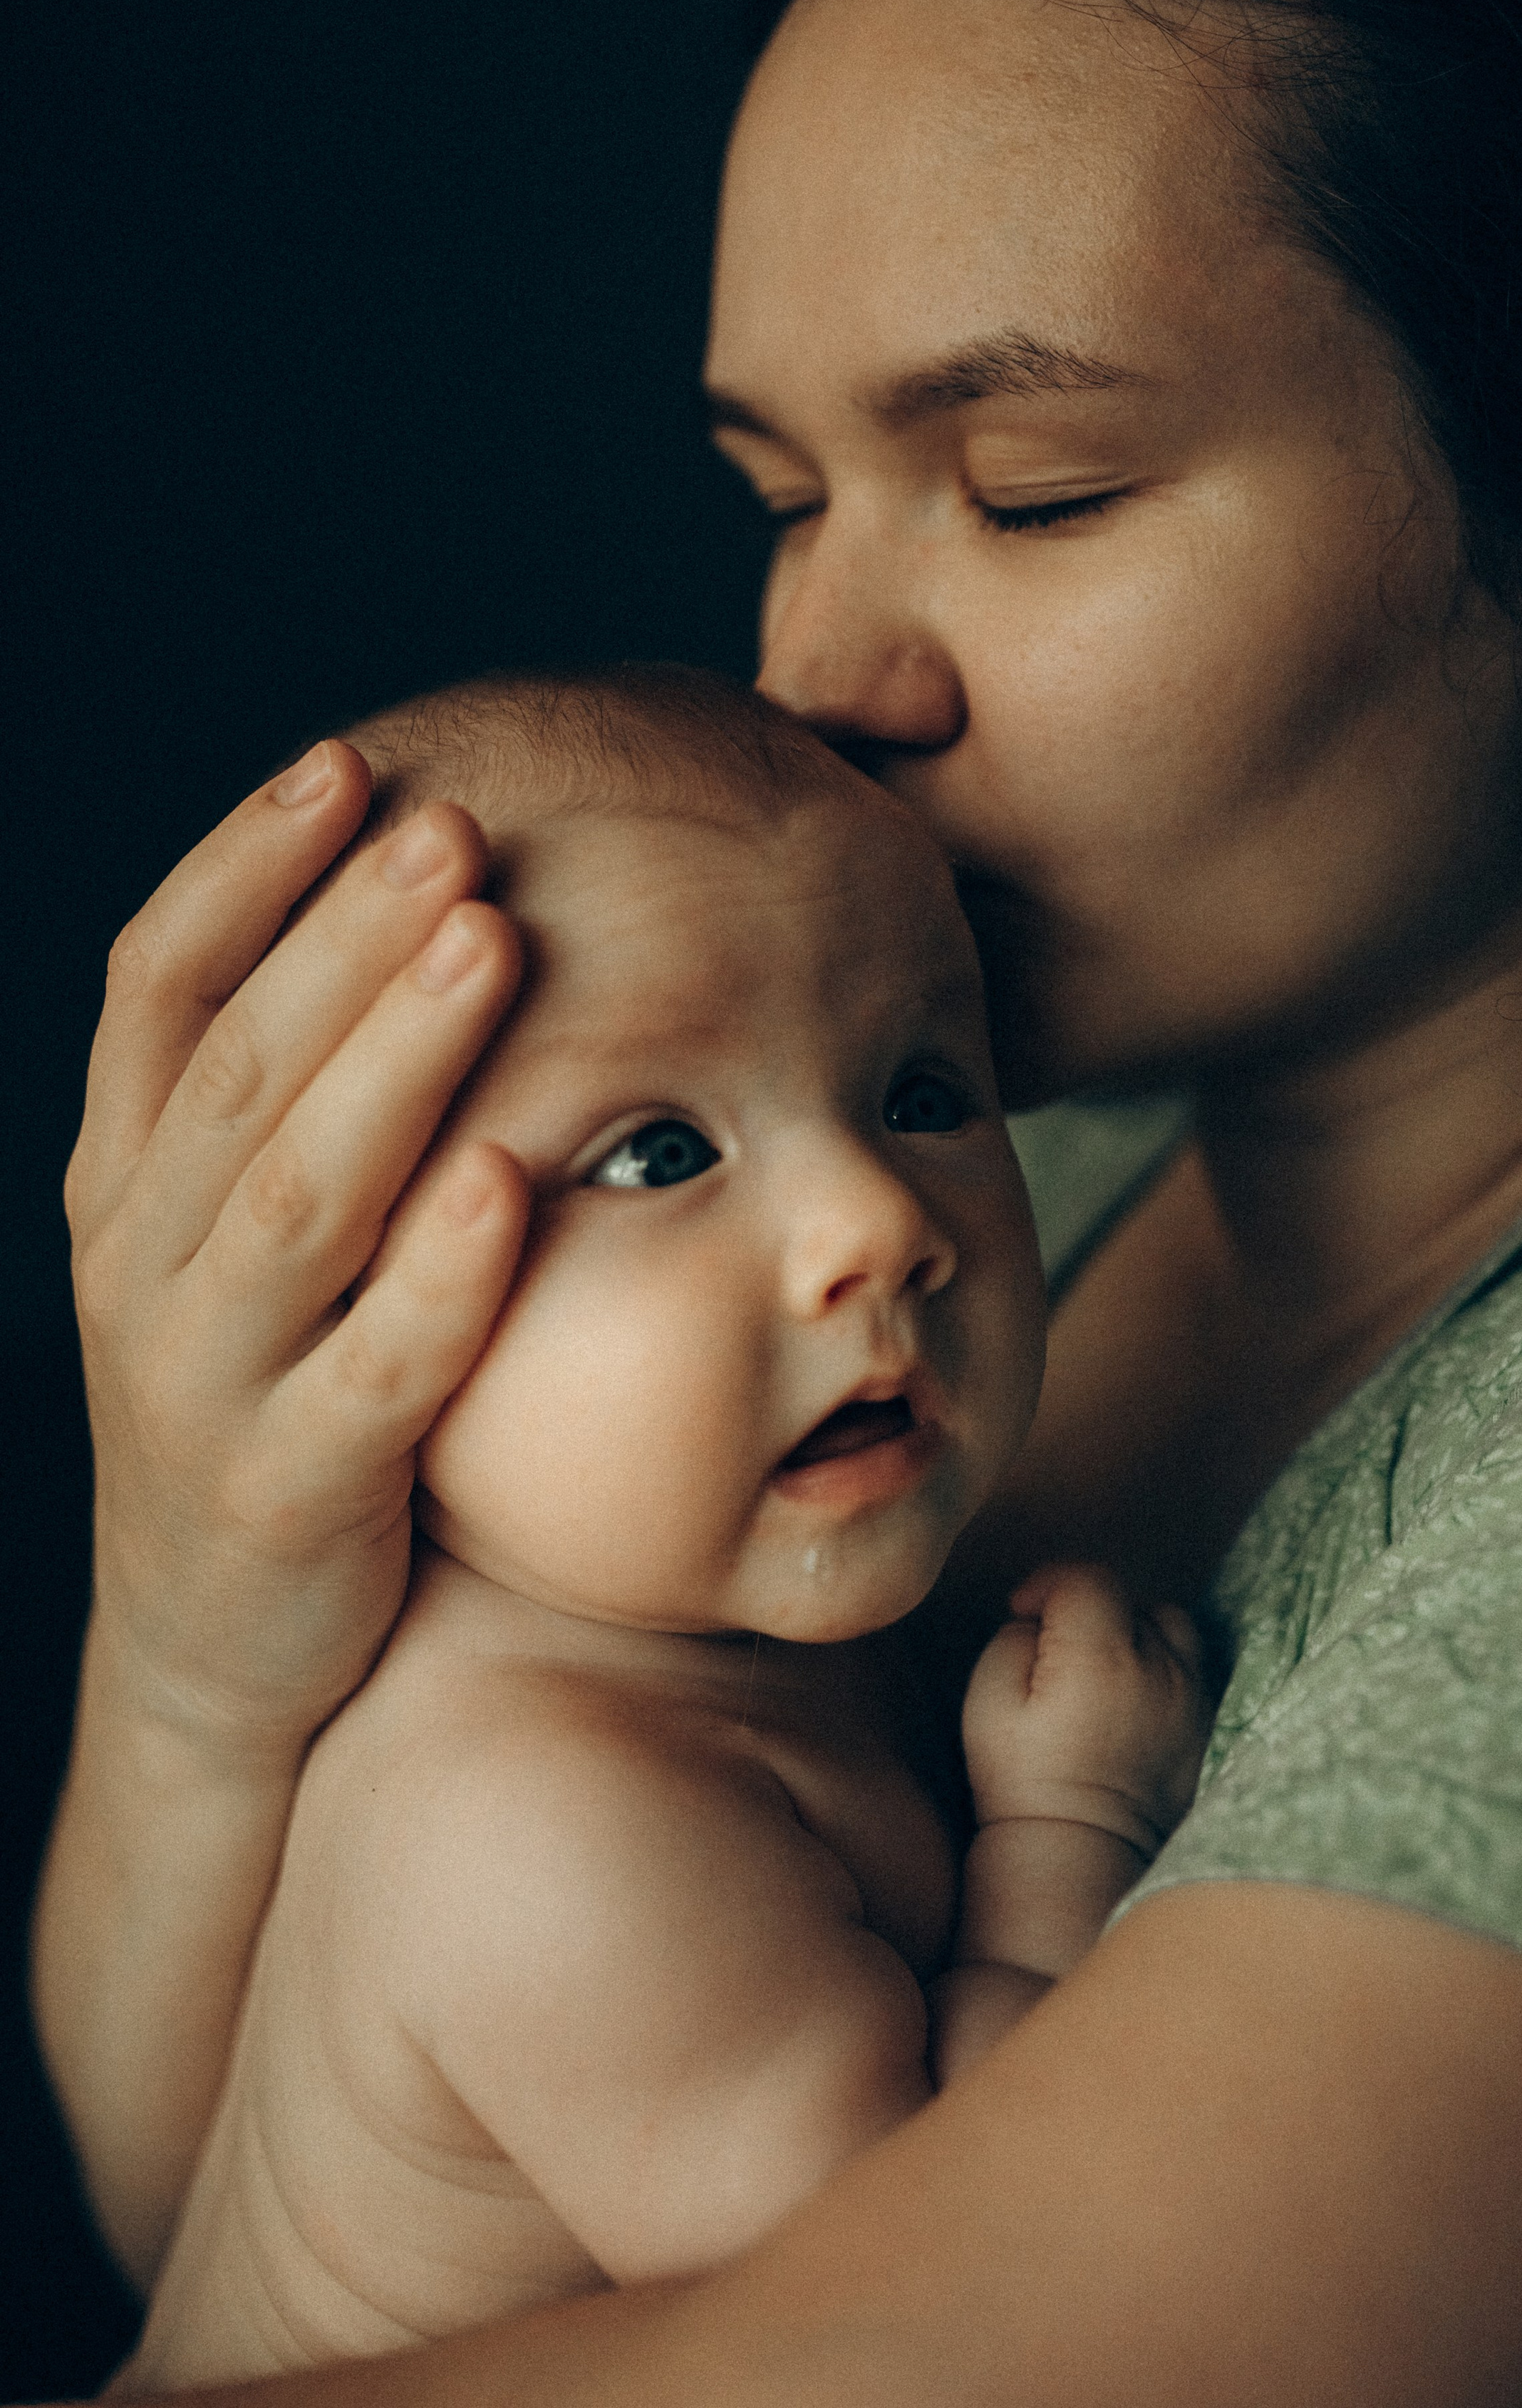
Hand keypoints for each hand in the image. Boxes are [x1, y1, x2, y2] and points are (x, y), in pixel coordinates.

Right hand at [66, 739, 528, 1761]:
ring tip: (486, 941)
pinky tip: (506, 1180)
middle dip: (342, 937)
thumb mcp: (230, 1237)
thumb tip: (404, 904)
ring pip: (297, 1201)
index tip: (341, 766)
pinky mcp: (290, 1494)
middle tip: (450, 823)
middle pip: (239, 1070)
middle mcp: (145, 1264)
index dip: (240, 871)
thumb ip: (283, 1099)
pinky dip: (435, 1278)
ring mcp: (208, 1383)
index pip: (154, 991)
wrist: (217, 1646)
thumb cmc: (267, 1390)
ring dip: (392, 1063)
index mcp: (125, 1180)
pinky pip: (370, 1373)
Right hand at [961, 1563, 1210, 1854]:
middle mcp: (1158, 1667)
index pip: (1087, 1578)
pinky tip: (1134, 1696)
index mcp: (1101, 1655)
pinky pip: (1193, 1669)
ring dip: (1136, 1631)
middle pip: (1130, 1599)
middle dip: (1088, 1608)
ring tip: (1104, 1665)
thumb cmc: (1022, 1781)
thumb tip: (1041, 1619)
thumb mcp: (987, 1702)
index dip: (1049, 1582)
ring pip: (1171, 1627)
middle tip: (1057, 1646)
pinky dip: (1165, 1666)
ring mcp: (1191, 1698)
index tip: (1023, 1609)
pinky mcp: (1206, 1728)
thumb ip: (1013, 1638)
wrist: (1077, 1856)